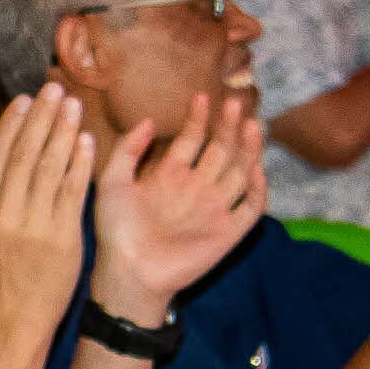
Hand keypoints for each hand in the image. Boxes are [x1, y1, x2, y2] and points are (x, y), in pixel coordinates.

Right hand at [0, 81, 99, 326]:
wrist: (14, 317)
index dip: (12, 123)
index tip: (26, 99)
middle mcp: (2, 211)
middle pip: (24, 153)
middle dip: (41, 116)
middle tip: (54, 88)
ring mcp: (33, 223)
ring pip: (50, 166)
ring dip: (63, 130)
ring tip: (74, 105)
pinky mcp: (62, 235)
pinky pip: (73, 189)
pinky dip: (80, 161)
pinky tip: (87, 140)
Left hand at [86, 97, 263, 313]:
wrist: (128, 271)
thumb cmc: (115, 230)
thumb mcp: (112, 182)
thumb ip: (128, 150)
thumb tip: (147, 119)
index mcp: (170, 175)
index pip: (192, 140)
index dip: (198, 119)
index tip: (201, 97)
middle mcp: (196, 188)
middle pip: (220, 151)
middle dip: (228, 127)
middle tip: (233, 102)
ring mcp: (214, 209)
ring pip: (240, 172)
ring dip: (247, 149)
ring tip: (250, 124)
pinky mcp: (228, 232)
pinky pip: (251, 207)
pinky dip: (257, 189)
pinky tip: (255, 168)